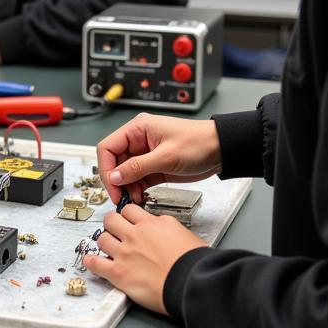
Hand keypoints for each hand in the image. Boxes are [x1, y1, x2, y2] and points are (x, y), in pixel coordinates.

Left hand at [83, 205, 206, 313]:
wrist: (192, 283)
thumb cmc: (195, 263)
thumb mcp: (184, 233)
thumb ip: (167, 228)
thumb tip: (162, 228)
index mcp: (152, 223)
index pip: (129, 209)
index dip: (127, 215)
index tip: (127, 221)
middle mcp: (135, 234)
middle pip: (111, 219)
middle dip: (112, 225)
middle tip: (115, 232)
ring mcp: (125, 253)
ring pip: (102, 238)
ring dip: (104, 243)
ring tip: (107, 248)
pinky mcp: (119, 273)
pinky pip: (96, 263)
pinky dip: (91, 262)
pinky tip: (91, 261)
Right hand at [96, 113, 220, 204]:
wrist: (221, 150)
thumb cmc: (198, 143)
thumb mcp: (166, 157)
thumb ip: (137, 167)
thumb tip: (114, 177)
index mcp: (137, 129)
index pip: (108, 147)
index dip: (106, 168)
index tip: (112, 186)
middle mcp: (138, 140)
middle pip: (114, 162)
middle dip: (116, 181)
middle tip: (120, 197)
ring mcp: (145, 154)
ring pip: (124, 173)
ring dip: (126, 187)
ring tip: (134, 198)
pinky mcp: (154, 166)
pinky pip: (137, 179)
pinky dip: (136, 189)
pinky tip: (140, 197)